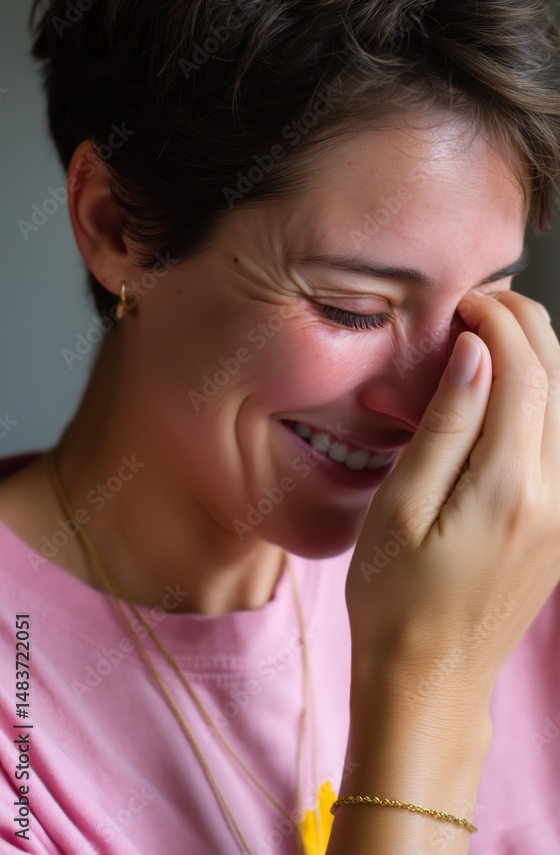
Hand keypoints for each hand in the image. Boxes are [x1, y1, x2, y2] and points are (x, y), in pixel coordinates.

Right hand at [345, 289, 559, 718]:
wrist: (431, 681)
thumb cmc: (396, 601)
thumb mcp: (401, 508)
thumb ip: (445, 426)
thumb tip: (475, 353)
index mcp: (509, 488)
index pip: (523, 373)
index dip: (497, 323)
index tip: (462, 302)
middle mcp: (555, 496)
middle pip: (559, 380)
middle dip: (526, 325)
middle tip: (482, 302)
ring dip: (540, 356)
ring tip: (496, 330)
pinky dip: (545, 396)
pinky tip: (514, 386)